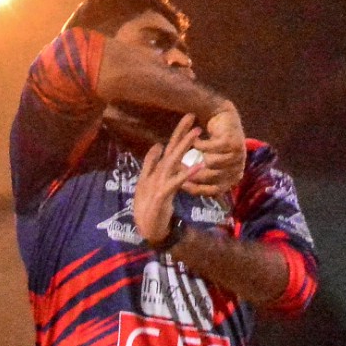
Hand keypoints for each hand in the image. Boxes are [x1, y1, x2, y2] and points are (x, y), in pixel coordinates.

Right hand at [133, 114, 203, 245]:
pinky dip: (187, 173)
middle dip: (181, 132)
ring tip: (196, 134)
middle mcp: (158, 173)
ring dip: (184, 147)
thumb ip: (151, 164)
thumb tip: (157, 145)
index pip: (168, 147)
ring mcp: (159, 183)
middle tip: (192, 116)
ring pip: (172, 161)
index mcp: (158, 170)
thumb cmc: (148, 207)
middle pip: (170, 149)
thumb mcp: (147, 183)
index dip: (178, 132)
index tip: (189, 117)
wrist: (147, 229)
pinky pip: (176, 182)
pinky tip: (199, 166)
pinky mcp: (162, 195)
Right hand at [182, 104, 245, 196]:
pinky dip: (200, 145)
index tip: (181, 185)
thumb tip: (184, 188)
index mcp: (233, 178)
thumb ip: (202, 177)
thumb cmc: (213, 143)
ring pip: (211, 163)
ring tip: (186, 153)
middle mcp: (238, 169)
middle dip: (193, 173)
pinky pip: (210, 149)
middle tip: (178, 170)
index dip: (197, 189)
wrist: (223, 116)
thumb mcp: (207, 163)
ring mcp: (238, 155)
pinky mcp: (234, 142)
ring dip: (196, 157)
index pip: (214, 191)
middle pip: (212, 178)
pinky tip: (194, 141)